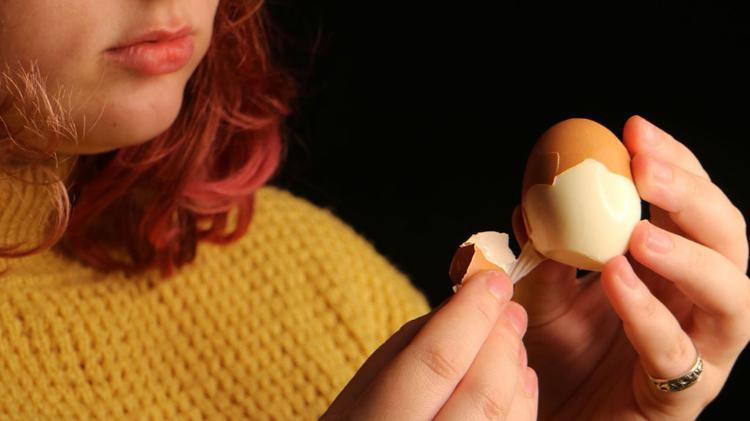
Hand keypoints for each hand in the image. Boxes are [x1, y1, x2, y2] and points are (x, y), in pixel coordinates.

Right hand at [322, 270, 537, 419]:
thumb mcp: (364, 386)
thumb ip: (412, 344)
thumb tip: (466, 302)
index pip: (437, 361)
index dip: (472, 316)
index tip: (492, 281)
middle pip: (482, 395)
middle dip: (502, 341)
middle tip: (511, 309)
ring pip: (505, 419)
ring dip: (514, 370)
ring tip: (511, 340)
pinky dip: (522, 401)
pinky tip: (516, 377)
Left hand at [511, 115, 748, 419]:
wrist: (547, 418)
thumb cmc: (551, 357)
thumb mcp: (539, 294)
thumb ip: (541, 253)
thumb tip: (529, 206)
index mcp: (669, 267)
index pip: (690, 204)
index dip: (673, 163)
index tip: (634, 130)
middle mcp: (695, 302)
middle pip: (726, 238)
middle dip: (691, 195)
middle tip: (646, 167)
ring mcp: (699, 350)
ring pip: (730, 296)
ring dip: (689, 256)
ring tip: (642, 232)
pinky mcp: (681, 395)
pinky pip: (678, 354)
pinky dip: (649, 315)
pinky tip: (618, 281)